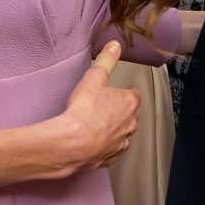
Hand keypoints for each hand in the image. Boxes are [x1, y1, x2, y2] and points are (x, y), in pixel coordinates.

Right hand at [59, 42, 139, 170]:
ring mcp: (121, 143)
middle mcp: (130, 124)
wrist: (72, 144)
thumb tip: (114, 46)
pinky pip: (111, 150)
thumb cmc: (83, 112)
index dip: (122, 92)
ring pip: (121, 133)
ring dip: (112, 129)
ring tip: (95, 124)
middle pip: (129, 114)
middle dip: (118, 111)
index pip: (133, 94)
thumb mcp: (94, 78)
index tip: (112, 92)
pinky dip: (104, 146)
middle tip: (101, 106)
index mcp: (129, 103)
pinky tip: (92, 141)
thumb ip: (106, 60)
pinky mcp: (109, 158)